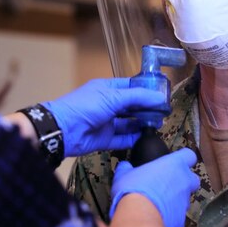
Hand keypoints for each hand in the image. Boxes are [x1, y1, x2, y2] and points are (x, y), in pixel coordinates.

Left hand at [42, 78, 167, 156]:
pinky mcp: (104, 139)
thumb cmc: (86, 106)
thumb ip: (137, 97)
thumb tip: (159, 97)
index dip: (145, 90)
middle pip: (131, 106)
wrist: (63, 129)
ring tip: (158, 124)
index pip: (130, 87)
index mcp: (107, 89)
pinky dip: (133, 138)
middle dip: (146, 108)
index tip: (162, 94)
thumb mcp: (113, 97)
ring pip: (128, 123)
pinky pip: (122, 139)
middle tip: (164, 112)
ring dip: (142, 124)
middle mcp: (107, 105)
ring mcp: (106, 123)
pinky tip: (146, 137)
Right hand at [109, 149, 197, 226]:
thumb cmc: (133, 189)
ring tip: (159, 204)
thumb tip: (125, 166)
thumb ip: (127, 168)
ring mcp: (185, 201)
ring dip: (175, 200)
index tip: (174, 163)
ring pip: (185, 199)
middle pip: (193, 179)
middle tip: (167, 185)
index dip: (183, 159)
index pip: (189, 156)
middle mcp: (184, 181)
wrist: (139, 216)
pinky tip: (157, 217)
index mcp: (174, 164)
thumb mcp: (124, 174)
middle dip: (184, 182)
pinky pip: (177, 216)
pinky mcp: (182, 219)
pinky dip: (170, 216)